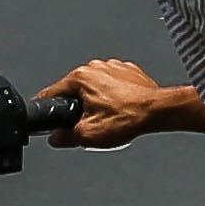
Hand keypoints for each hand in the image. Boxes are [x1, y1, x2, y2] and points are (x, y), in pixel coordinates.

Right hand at [39, 59, 181, 147]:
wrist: (159, 111)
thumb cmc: (129, 117)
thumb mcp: (88, 135)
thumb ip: (65, 137)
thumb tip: (56, 138)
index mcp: (81, 77)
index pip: (52, 93)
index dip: (47, 108)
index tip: (45, 116)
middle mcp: (96, 67)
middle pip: (75, 91)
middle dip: (78, 108)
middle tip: (88, 124)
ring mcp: (114, 67)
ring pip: (95, 88)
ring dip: (97, 102)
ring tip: (110, 118)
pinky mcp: (129, 72)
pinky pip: (114, 86)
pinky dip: (115, 97)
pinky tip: (122, 111)